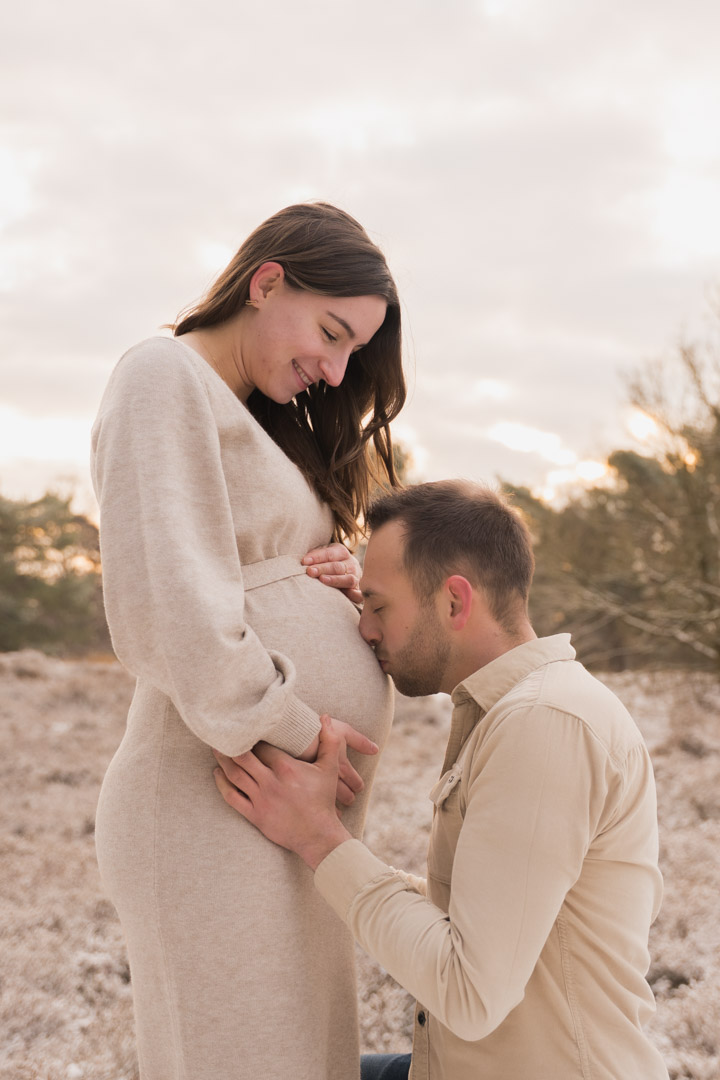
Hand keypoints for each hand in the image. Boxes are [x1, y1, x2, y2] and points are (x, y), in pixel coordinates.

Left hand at [213, 717, 351, 869]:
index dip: (252, 735)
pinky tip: (218, 773)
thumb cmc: (323, 800)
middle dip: (231, 744)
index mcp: (286, 768)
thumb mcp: (329, 769)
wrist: (317, 835)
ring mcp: (261, 799)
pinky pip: (232, 797)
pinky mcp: (255, 815)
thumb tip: (325, 716)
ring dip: (223, 760)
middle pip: (243, 757)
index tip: (245, 726)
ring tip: (216, 748)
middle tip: (223, 733)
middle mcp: (270, 782)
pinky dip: (221, 784)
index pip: (262, 745)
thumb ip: (329, 741)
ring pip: (234, 775)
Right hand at [294, 716, 377, 806]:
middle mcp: (331, 780)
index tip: (357, 787)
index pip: (356, 783)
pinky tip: (312, 808)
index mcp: (342, 767)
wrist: (289, 733)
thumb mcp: (342, 731)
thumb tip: (375, 750)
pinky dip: (314, 806)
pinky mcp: (298, 788)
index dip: (357, 785)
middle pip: (345, 795)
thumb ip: (359, 741)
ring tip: (332, 806)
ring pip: (330, 804)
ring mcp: (314, 787)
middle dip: (348, 797)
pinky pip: (310, 804)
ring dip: (333, 805)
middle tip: (348, 799)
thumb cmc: (318, 729)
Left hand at [302, 543, 362, 604]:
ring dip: (335, 580)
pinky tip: (348, 594)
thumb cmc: (327, 561)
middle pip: (337, 567)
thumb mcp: (322, 554)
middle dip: (323, 569)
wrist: (346, 568)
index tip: (304, 561)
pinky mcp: (357, 590)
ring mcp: (356, 577)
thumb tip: (303, 562)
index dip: (317, 557)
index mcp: (341, 552)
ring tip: (322, 580)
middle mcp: (351, 564)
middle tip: (310, 571)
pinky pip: (359, 594)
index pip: (329, 553)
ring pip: (348, 579)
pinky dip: (355, 594)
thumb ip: (314, 556)